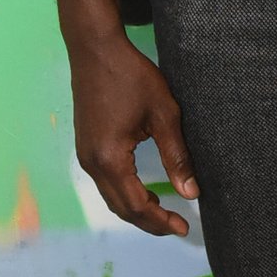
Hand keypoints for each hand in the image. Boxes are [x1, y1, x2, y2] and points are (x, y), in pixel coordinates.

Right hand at [70, 33, 199, 236]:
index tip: (184, 227)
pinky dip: (125, 193)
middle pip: (120, 207)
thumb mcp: (163, 114)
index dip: (160, 221)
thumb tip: (191, 193)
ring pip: (111, 197)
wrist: (95, 50)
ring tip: (164, 211)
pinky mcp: (85, 146)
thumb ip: (177, 156)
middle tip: (177, 225)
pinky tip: (144, 190)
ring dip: (136, 208)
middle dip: (149, 221)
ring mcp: (84, 155)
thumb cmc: (131, 77)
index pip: (136, 205)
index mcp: (111, 158)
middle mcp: (92, 163)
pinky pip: (105, 182)